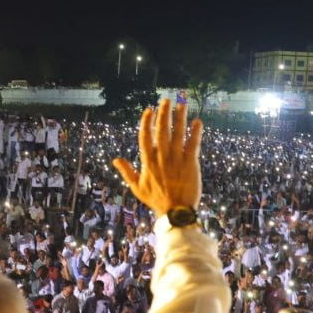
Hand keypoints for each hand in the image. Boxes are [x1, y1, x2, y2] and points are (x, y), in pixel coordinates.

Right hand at [112, 100, 201, 218]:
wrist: (176, 212)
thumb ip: (126, 171)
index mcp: (147, 162)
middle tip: (166, 100)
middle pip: (162, 130)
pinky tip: (197, 122)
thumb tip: (115, 160)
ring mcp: (176, 160)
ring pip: (178, 134)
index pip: (145, 137)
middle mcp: (161, 158)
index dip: (147, 122)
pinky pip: (193, 145)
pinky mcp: (191, 164)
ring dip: (180, 118)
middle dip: (164, 113)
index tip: (149, 110)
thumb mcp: (137, 187)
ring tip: (182, 105)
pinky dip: (196, 133)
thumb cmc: (156, 200)